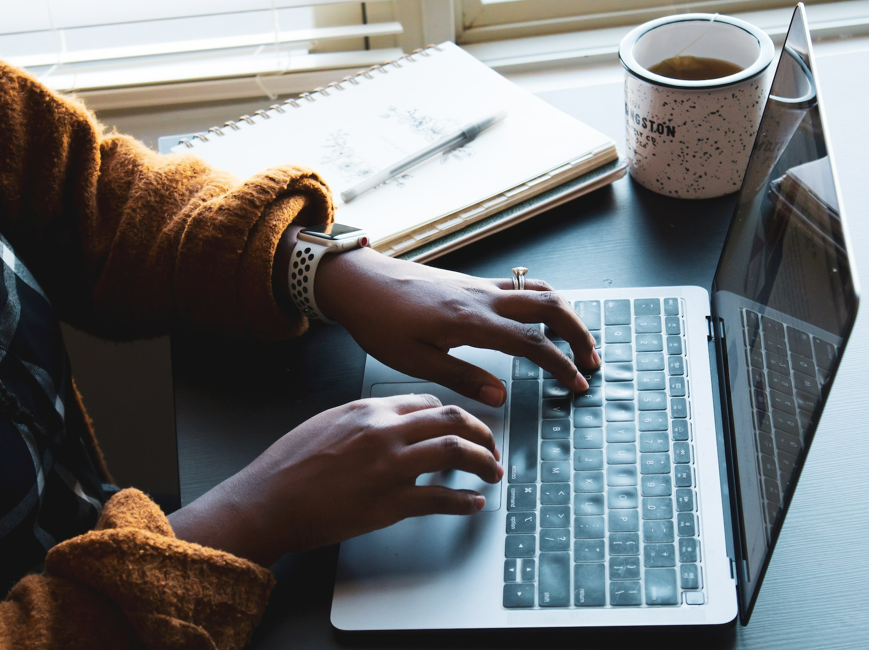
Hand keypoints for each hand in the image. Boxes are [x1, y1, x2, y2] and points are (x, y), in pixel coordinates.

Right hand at [168, 394, 501, 566]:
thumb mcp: (327, 422)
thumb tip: (394, 422)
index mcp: (369, 409)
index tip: (463, 428)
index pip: (429, 403)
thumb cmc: (289, 465)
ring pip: (456, 452)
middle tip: (492, 447)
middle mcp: (385, 432)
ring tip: (493, 472)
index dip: (453, 416)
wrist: (267, 501)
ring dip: (484, 462)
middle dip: (482, 433)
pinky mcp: (389, 503)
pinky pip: (441, 498)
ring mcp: (389, 467)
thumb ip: (365, 419)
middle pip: (452, 420)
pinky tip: (473, 504)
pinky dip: (464, 502)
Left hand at [316, 247, 599, 406]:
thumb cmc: (380, 321)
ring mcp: (479, 285)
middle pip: (550, 306)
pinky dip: (542, 301)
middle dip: (578, 332)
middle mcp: (482, 297)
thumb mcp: (415, 361)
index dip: (560, 364)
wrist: (360, 282)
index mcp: (471, 321)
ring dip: (565, 313)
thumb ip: (462, 378)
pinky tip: (540, 319)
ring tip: (575, 340)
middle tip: (591, 360)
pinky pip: (519, 286)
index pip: (532, 342)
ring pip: (538, 290)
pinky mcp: (471, 282)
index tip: (577, 384)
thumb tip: (502, 397)